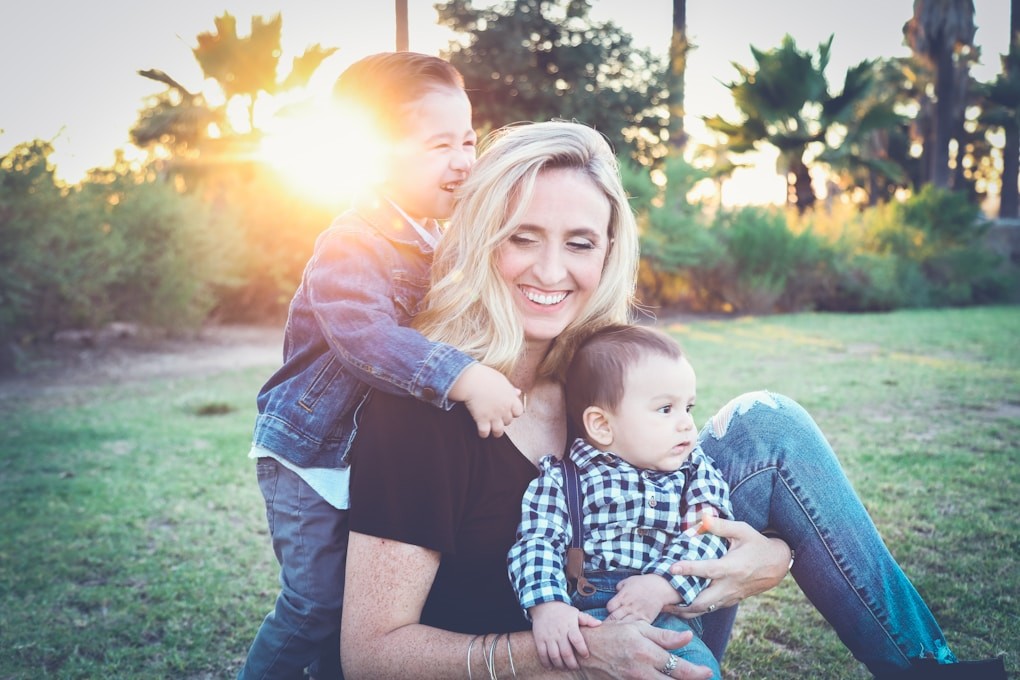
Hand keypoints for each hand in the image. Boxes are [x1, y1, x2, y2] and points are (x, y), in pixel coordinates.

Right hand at [448, 363, 523, 436]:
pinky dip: (483, 433)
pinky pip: (485, 433)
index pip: (519, 412)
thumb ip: (510, 389)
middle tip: (496, 417)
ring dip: (496, 431)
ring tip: (491, 429)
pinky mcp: (482, 419)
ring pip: (499, 431)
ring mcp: (493, 415)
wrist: (471, 380)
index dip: (513, 412)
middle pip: (508, 421)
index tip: (508, 411)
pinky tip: (481, 431)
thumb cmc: (485, 377)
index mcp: (510, 399)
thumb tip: (518, 392)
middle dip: (503, 420)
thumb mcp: (501, 380)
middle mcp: (504, 409)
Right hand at [530, 601, 601, 669]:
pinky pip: (542, 654)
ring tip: (566, 668)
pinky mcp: (539, 639)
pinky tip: (552, 667)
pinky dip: (546, 663)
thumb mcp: (575, 612)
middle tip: (576, 667)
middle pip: (566, 652)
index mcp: (569, 625)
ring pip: (554, 655)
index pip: (577, 639)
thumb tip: (599, 624)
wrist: (544, 605)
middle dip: (572, 663)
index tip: (586, 656)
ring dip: (560, 665)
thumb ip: (587, 619)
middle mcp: (559, 632)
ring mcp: (548, 636)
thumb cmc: (563, 612)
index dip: (582, 650)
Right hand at [578, 621, 713, 678]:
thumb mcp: (637, 627)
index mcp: (646, 652)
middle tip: (703, 676)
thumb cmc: (612, 634)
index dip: (697, 672)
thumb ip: (664, 635)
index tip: (708, 671)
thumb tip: (688, 636)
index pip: (678, 667)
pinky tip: (666, 679)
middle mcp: (642, 671)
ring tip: (687, 679)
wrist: (584, 652)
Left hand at [606, 574, 677, 622]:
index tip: (612, 610)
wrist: (660, 587)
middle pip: (615, 618)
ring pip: (625, 625)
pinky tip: (631, 630)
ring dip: (621, 627)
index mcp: (622, 597)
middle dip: (611, 621)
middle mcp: (628, 606)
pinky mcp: (645, 619)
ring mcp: (637, 614)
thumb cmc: (643, 583)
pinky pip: (637, 627)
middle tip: (612, 623)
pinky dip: (633, 629)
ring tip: (619, 629)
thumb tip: (616, 592)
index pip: (609, 607)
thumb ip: (619, 587)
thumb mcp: (628, 581)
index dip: (609, 610)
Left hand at [667, 517, 790, 616]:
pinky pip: (710, 610)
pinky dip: (694, 611)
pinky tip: (679, 607)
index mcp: (732, 567)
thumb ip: (721, 525)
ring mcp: (730, 596)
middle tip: (659, 599)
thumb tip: (702, 516)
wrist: (776, 565)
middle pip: (702, 601)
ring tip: (663, 607)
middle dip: (681, 602)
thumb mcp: (742, 530)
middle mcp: (730, 585)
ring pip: (704, 610)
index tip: (671, 568)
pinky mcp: (730, 601)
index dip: (689, 569)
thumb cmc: (757, 544)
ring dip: (684, 610)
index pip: (708, 570)